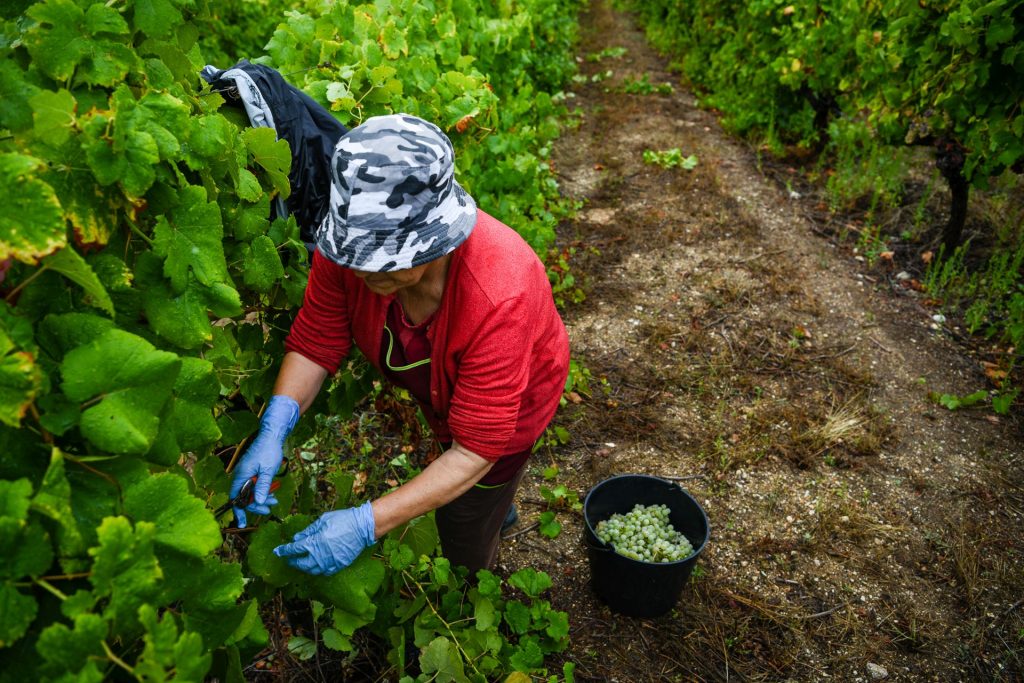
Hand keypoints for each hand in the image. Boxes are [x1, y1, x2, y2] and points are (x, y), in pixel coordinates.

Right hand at [230, 395, 298, 526]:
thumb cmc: (269, 451)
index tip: (242, 523)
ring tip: (274, 501)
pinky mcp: (252, 472)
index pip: (235, 498)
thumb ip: (262, 486)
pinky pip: (255, 486)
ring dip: (261, 498)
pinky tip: (272, 494)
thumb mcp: (268, 470)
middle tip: (269, 509)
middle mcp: (241, 476)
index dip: (239, 511)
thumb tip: (257, 502)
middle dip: (256, 504)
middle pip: (244, 497)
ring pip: (251, 492)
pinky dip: (263, 491)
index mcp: (241, 476)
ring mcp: (246, 474)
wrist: (271, 436)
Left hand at [273, 501, 376, 575]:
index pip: (294, 549)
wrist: (362, 526)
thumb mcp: (323, 520)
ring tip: (302, 563)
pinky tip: (317, 566)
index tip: (278, 551)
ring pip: (312, 570)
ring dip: (305, 567)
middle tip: (289, 559)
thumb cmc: (342, 520)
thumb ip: (309, 530)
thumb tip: (297, 538)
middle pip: (301, 563)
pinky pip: (325, 572)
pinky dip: (318, 570)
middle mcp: (320, 555)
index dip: (284, 550)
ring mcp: (330, 562)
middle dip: (293, 561)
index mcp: (314, 542)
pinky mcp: (339, 564)